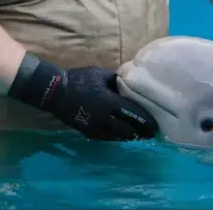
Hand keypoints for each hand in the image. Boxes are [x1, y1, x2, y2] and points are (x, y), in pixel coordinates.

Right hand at [9, 56, 157, 140]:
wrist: (56, 92)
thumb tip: (130, 81)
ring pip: (118, 136)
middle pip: (128, 129)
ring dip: (130, 136)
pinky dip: (117, 138)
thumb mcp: (101, 74)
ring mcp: (96, 127)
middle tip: (151, 133)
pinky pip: (107, 138)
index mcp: (110, 102)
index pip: (132, 113)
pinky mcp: (89, 132)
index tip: (155, 123)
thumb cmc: (80, 79)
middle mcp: (105, 118)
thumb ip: (117, 79)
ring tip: (141, 136)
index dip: (145, 120)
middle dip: (141, 132)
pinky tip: (123, 137)